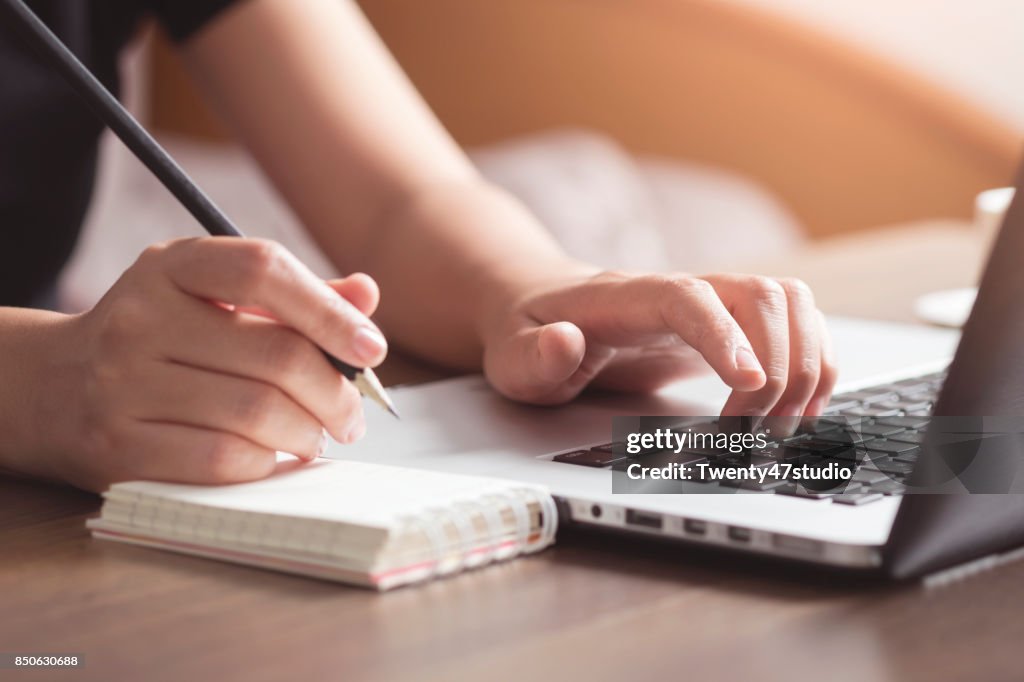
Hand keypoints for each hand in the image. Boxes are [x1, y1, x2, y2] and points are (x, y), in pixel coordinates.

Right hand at [38, 237, 386, 490]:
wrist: (51, 387)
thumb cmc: (159, 338)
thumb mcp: (212, 297)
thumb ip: (291, 296)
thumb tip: (366, 296)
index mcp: (171, 266)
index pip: (263, 269)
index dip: (330, 311)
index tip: (371, 348)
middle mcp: (141, 317)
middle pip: (275, 354)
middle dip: (335, 393)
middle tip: (351, 414)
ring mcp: (123, 383)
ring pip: (256, 413)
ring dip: (307, 432)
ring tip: (316, 435)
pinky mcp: (117, 446)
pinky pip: (222, 460)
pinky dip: (266, 463)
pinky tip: (274, 457)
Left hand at [481, 270, 836, 416]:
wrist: (544, 308)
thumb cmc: (531, 334)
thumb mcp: (513, 356)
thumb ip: (534, 355)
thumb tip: (563, 342)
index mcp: (626, 297)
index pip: (688, 298)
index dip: (724, 336)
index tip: (748, 386)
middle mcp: (680, 290)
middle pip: (759, 294)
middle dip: (776, 367)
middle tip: (752, 432)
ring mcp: (712, 304)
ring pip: (790, 302)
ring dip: (806, 364)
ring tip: (783, 426)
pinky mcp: (729, 326)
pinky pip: (796, 325)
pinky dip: (814, 364)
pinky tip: (799, 410)